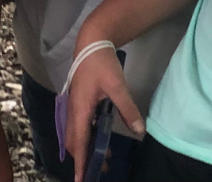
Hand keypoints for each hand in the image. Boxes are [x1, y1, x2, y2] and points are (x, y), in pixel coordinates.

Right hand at [62, 46, 142, 181]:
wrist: (90, 43)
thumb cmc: (101, 64)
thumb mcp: (117, 86)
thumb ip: (128, 108)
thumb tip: (139, 131)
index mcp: (80, 110)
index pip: (79, 142)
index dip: (81, 162)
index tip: (82, 179)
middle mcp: (73, 111)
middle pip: (74, 142)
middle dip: (84, 159)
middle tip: (99, 171)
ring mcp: (73, 107)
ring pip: (75, 135)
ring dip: (86, 149)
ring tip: (104, 158)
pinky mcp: (77, 103)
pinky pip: (78, 127)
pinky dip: (86, 138)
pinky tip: (100, 138)